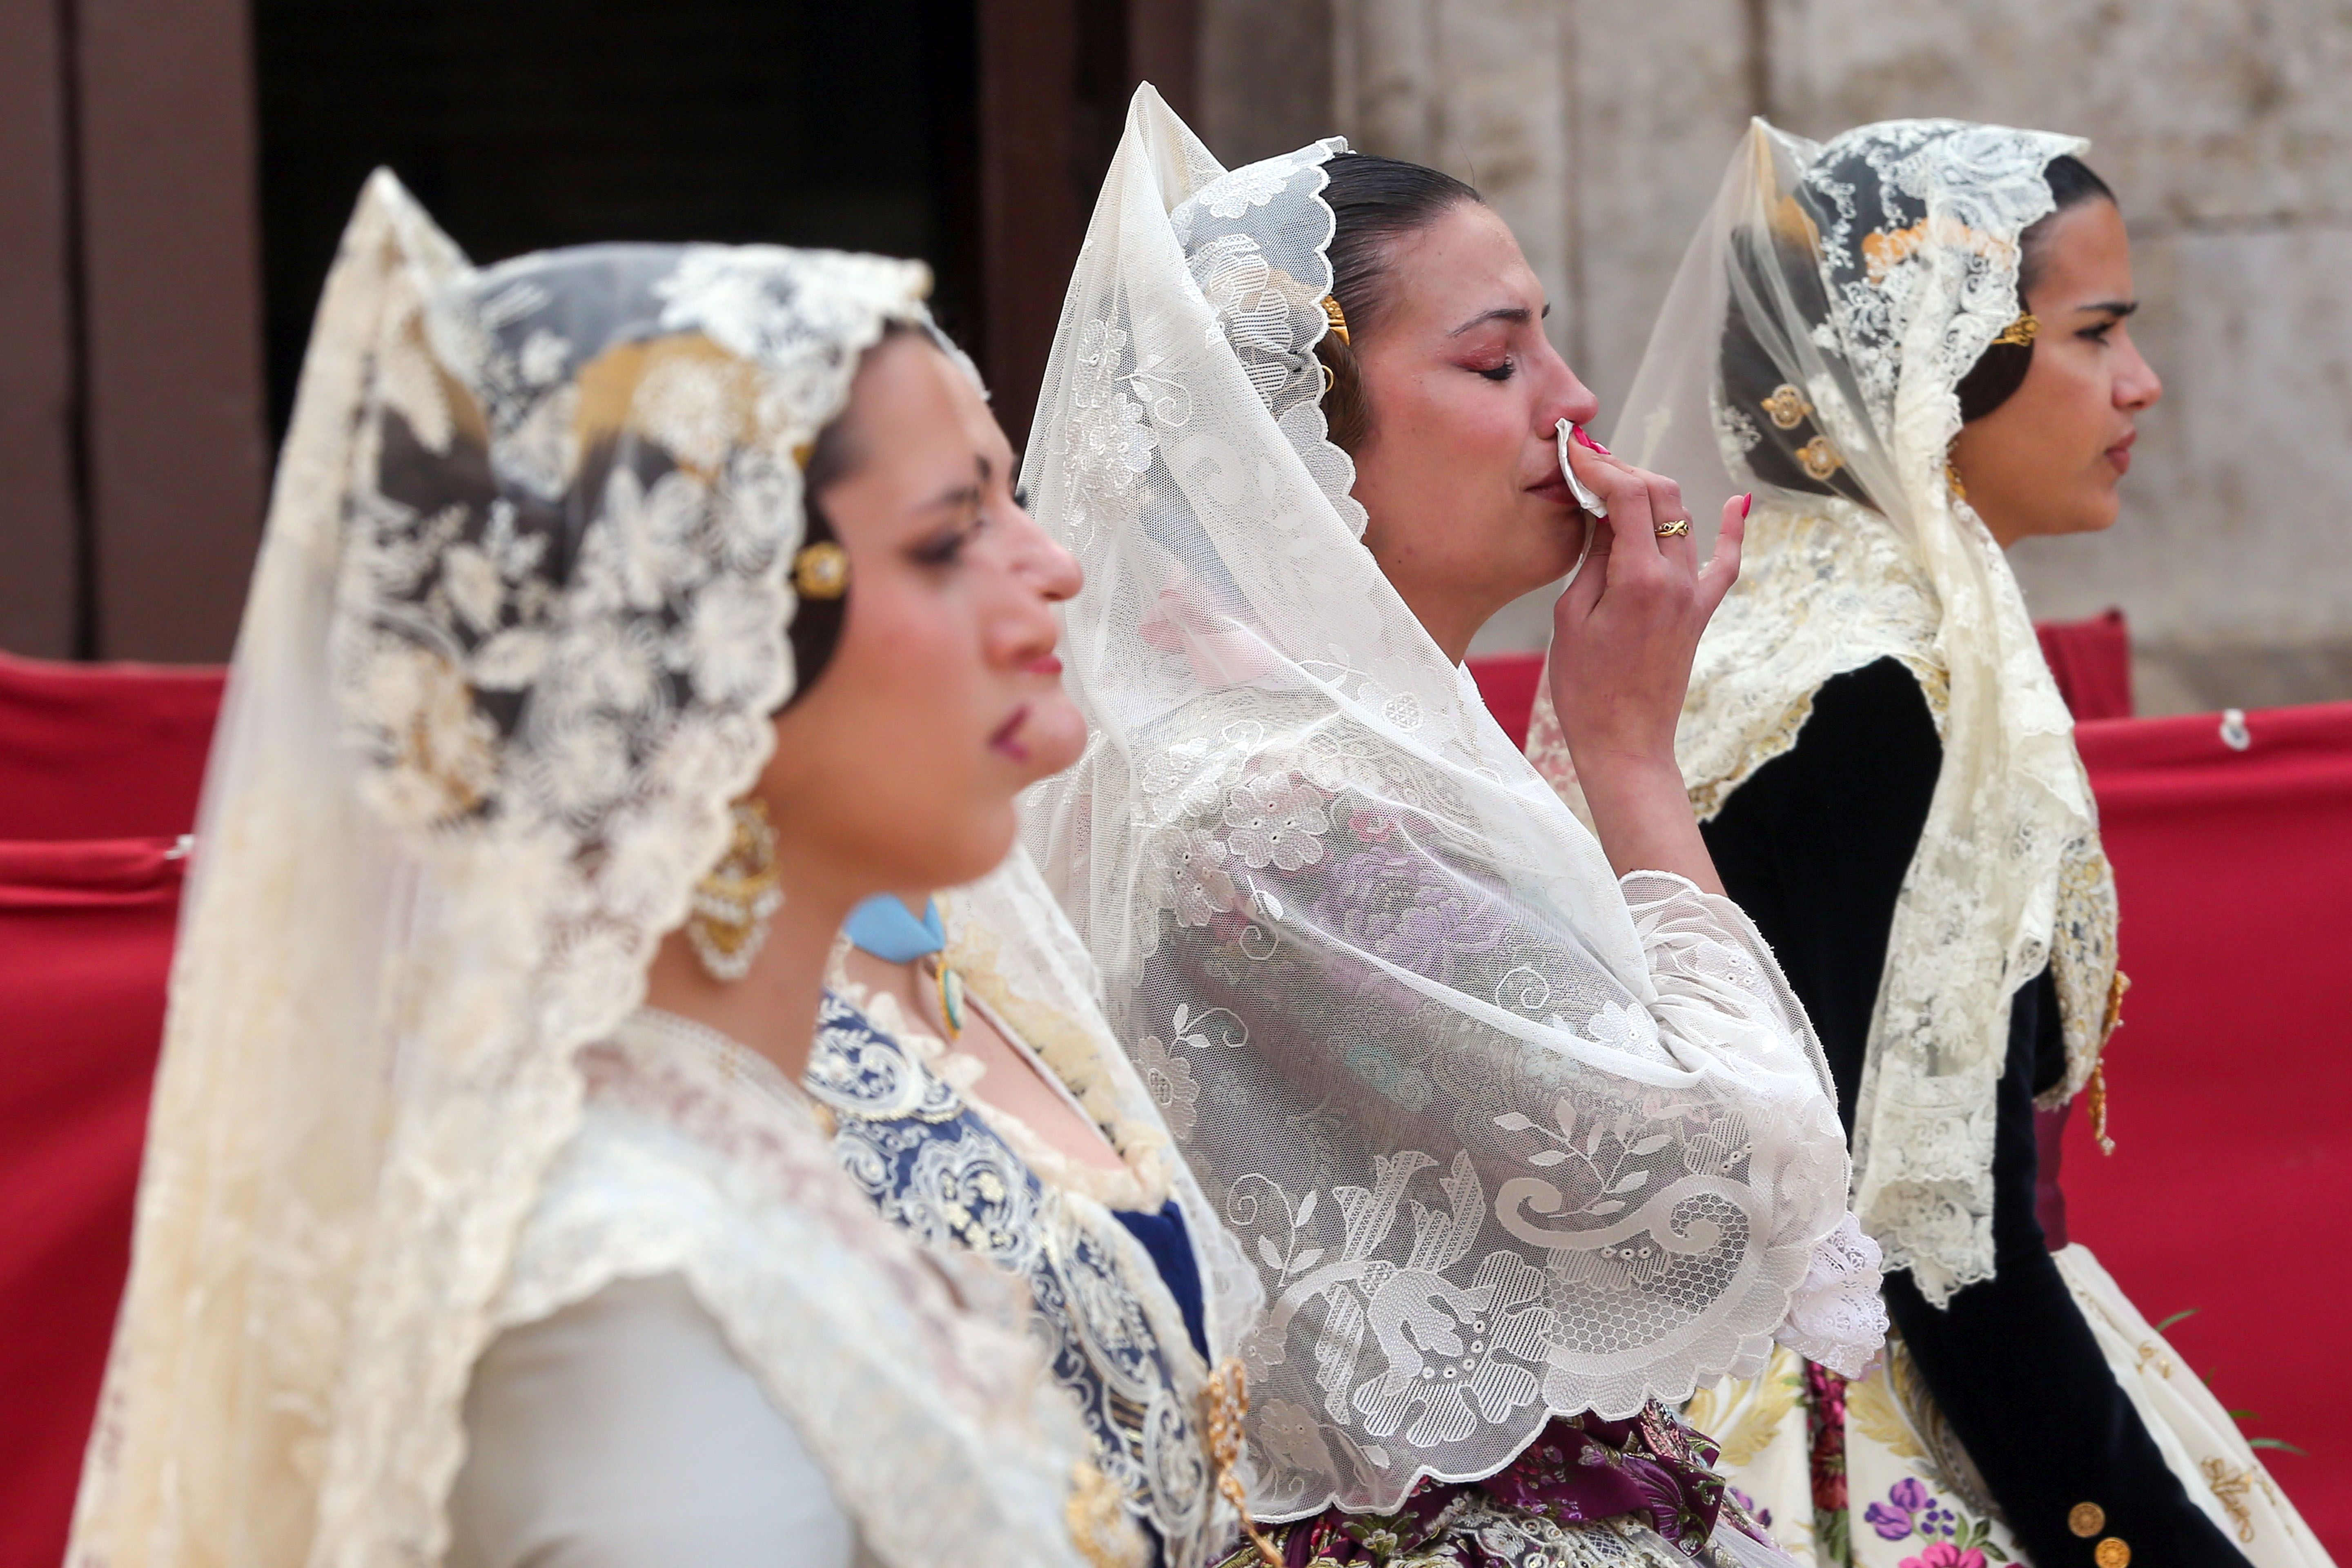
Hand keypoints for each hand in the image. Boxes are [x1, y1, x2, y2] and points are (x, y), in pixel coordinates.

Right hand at [1546, 431, 1748, 887]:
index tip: (1574, 453)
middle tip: (1590, 466)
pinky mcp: (1699, 613)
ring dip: (1652, 492)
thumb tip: (1598, 511)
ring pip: (1683, 519)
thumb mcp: (1570, 616)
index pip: (1629, 495)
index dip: (1600, 466)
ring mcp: (1693, 595)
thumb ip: (1591, 557)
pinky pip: (1723, 564)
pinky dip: (1731, 530)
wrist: (1624, 743)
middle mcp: (1675, 579)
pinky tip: (1737, 504)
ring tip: (1617, 485)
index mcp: (1639, 579)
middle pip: (1661, 496)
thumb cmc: (1585, 689)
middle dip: (1625, 471)